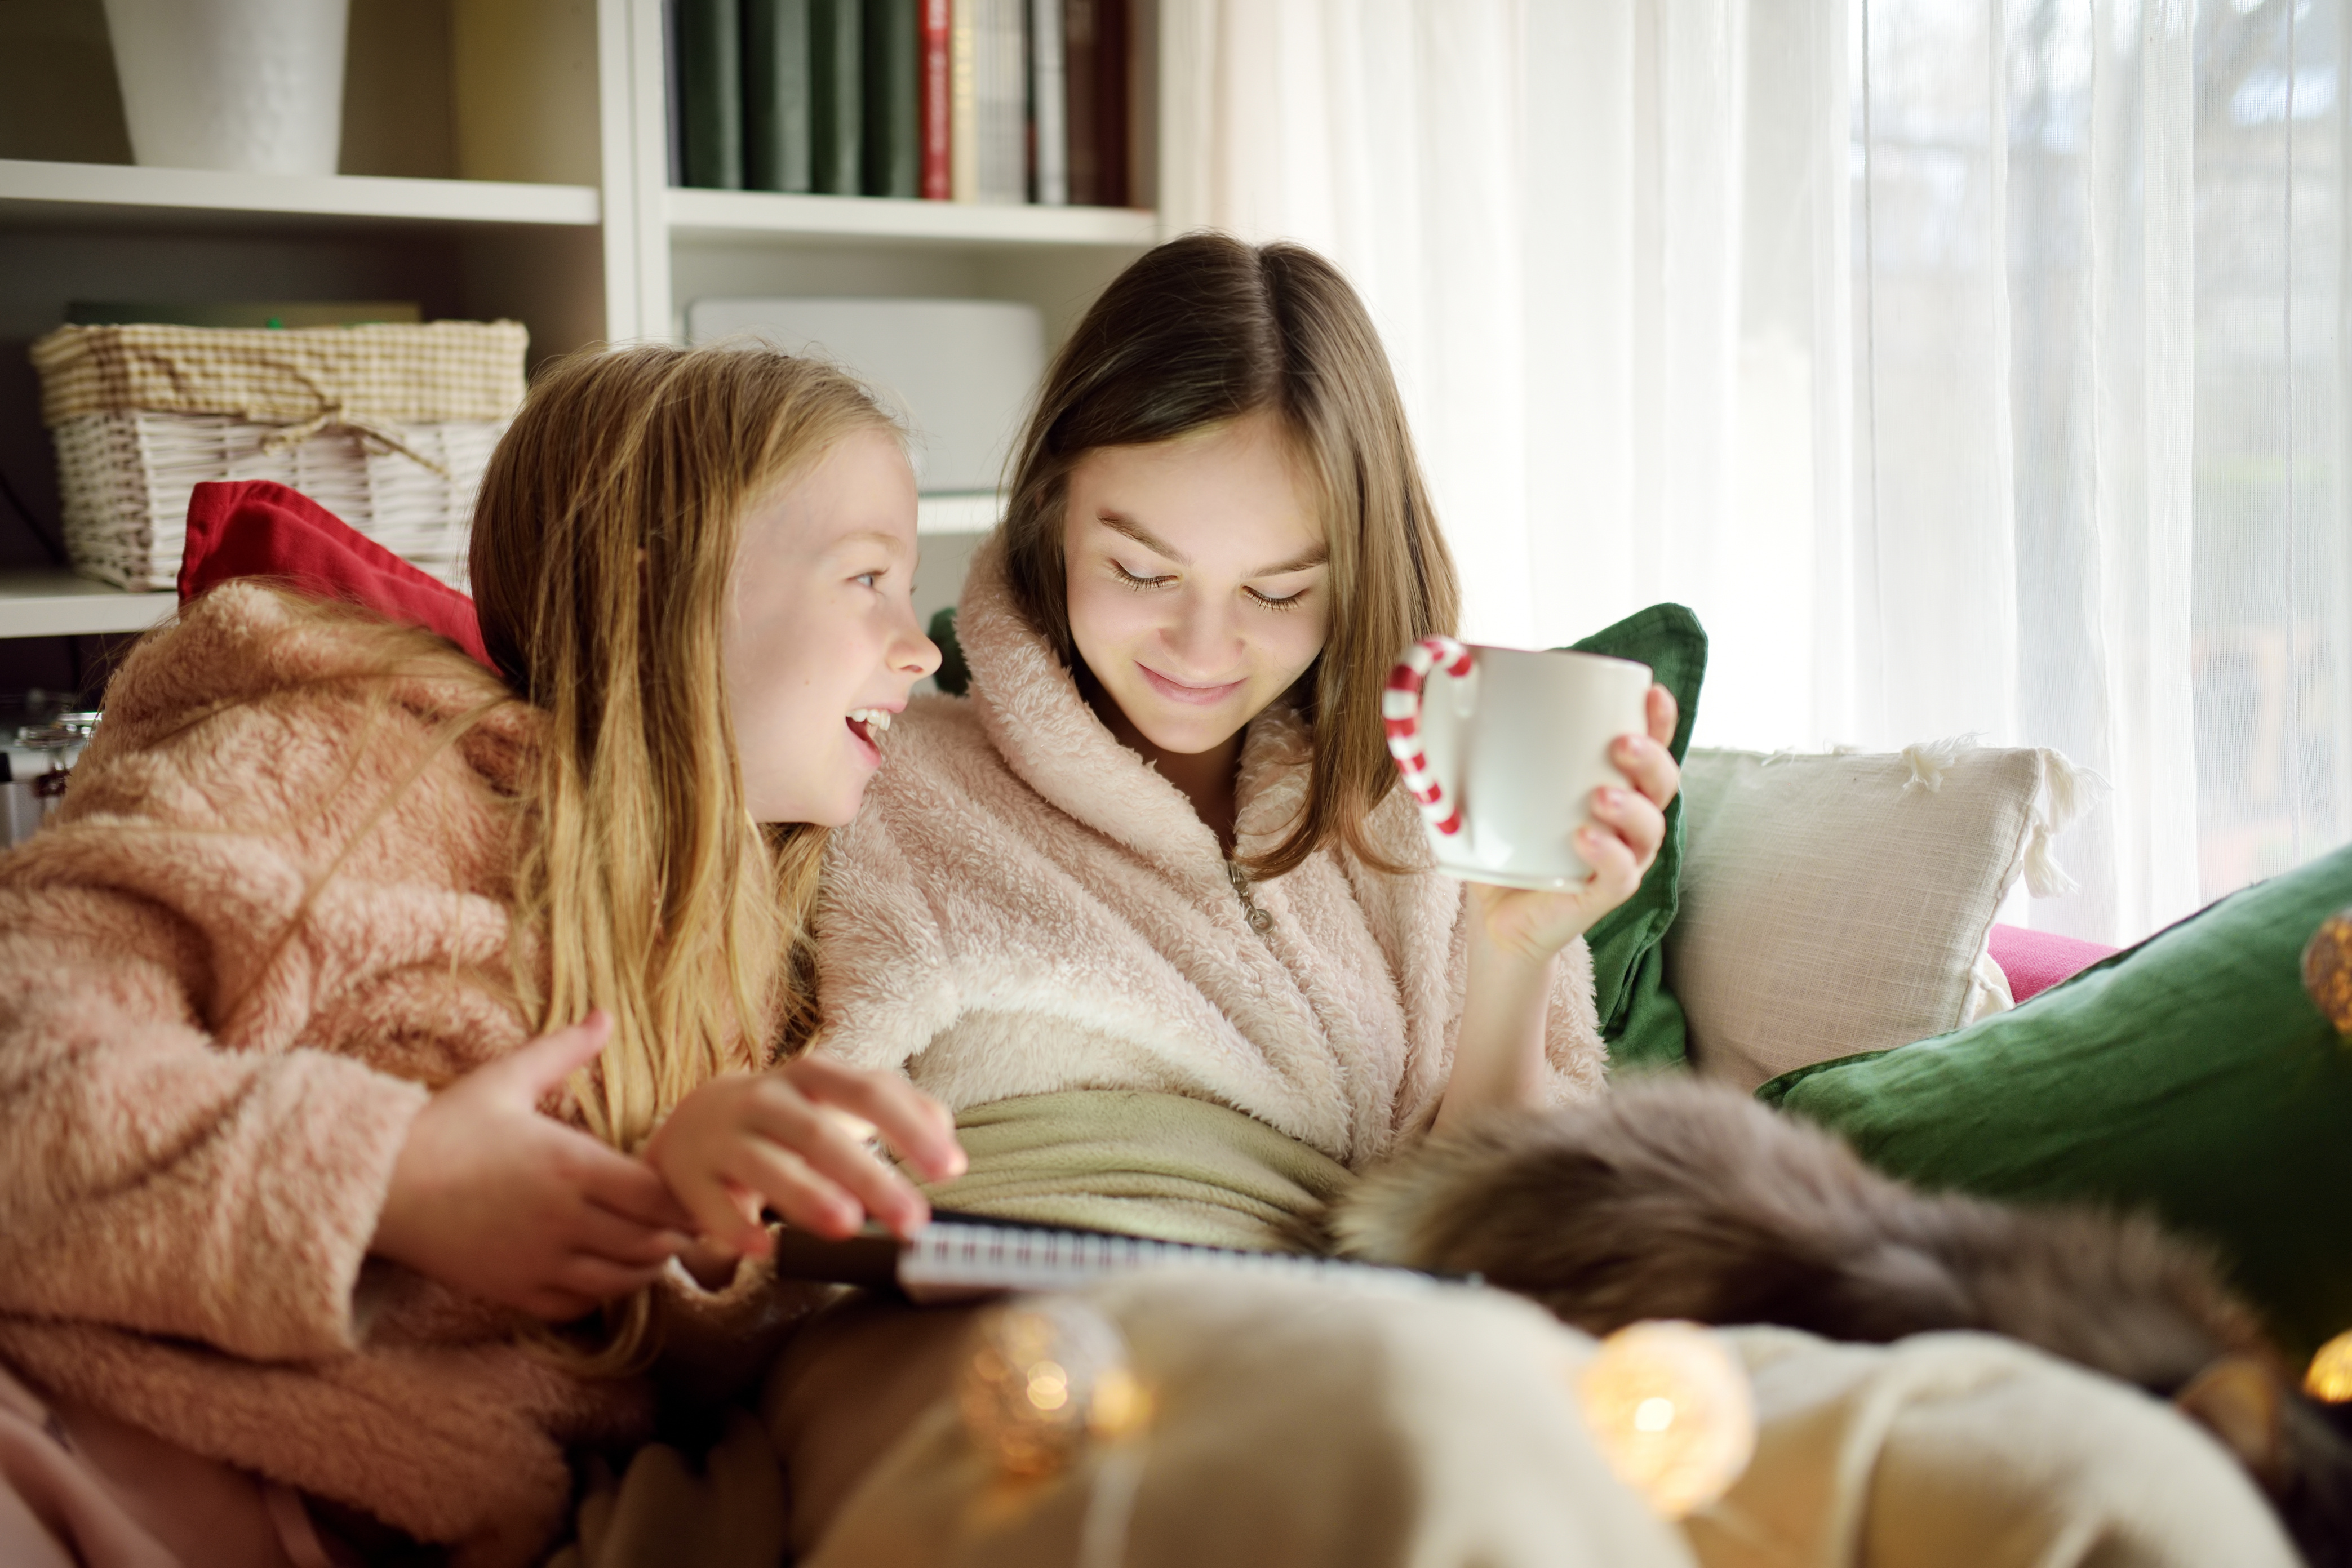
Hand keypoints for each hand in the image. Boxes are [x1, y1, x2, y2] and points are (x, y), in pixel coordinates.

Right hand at [371, 1011, 695, 1320]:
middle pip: (650, 1242)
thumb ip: (563, 1050)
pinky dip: (601, 1294)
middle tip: (681, 1219)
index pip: (658, 1195)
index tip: (688, 1187)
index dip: (683, 1197)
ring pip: (621, 1281)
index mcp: (571, 1166)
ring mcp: (539, 1263)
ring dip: (645, 1265)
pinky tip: (602, 1269)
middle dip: (674, 1233)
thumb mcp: (505, 1078)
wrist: (378, 1186)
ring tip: (650, 1243)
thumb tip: (606, 1014)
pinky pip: (579, 1306)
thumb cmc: (444, 1128)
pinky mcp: (514, 1292)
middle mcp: (564, 1221)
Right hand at [644, 1054, 966, 1260]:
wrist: (697, 1123)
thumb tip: (951, 1149)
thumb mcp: (843, 1102)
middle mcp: (766, 1099)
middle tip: (912, 1220)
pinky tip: (763, 1248)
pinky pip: (713, 1205)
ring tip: (846, 1225)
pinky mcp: (693, 1177)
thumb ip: (903, 1113)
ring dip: (807, 1195)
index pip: (870, 1092)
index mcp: (813, 1076)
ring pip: (766, 1164)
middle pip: (820, 1134)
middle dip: (869, 1176)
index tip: (950, 1169)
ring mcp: (725, 1137)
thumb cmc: (792, 1117)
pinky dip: (737, 1227)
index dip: (910, 1128)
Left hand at [1471, 683, 1681, 963]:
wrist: (1495, 919)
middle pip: (1662, 785)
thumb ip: (1472, 748)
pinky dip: (1607, 855)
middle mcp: (1627, 822)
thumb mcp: (1489, 791)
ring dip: (1632, 808)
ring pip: (1649, 831)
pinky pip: (1620, 876)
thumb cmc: (1503, 846)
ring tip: (1601, 795)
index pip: (1651, 748)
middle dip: (1650, 759)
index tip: (1651, 693)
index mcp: (1613, 786)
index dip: (1659, 720)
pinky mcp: (1600, 896)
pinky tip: (1583, 837)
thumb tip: (1429, 693)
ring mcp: (1619, 860)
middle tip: (1620, 744)